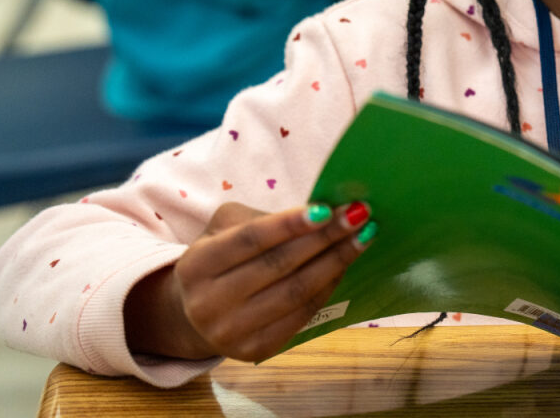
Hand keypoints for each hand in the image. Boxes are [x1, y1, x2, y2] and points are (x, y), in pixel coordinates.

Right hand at [125, 201, 375, 361]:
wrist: (198, 316)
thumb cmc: (221, 259)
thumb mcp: (223, 229)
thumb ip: (262, 218)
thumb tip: (321, 211)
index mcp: (195, 265)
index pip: (250, 239)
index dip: (291, 224)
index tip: (328, 208)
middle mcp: (208, 304)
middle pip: (279, 265)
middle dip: (326, 237)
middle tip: (361, 215)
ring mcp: (231, 333)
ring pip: (296, 292)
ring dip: (336, 261)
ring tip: (364, 236)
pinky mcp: (255, 351)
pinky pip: (302, 315)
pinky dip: (328, 287)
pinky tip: (345, 265)